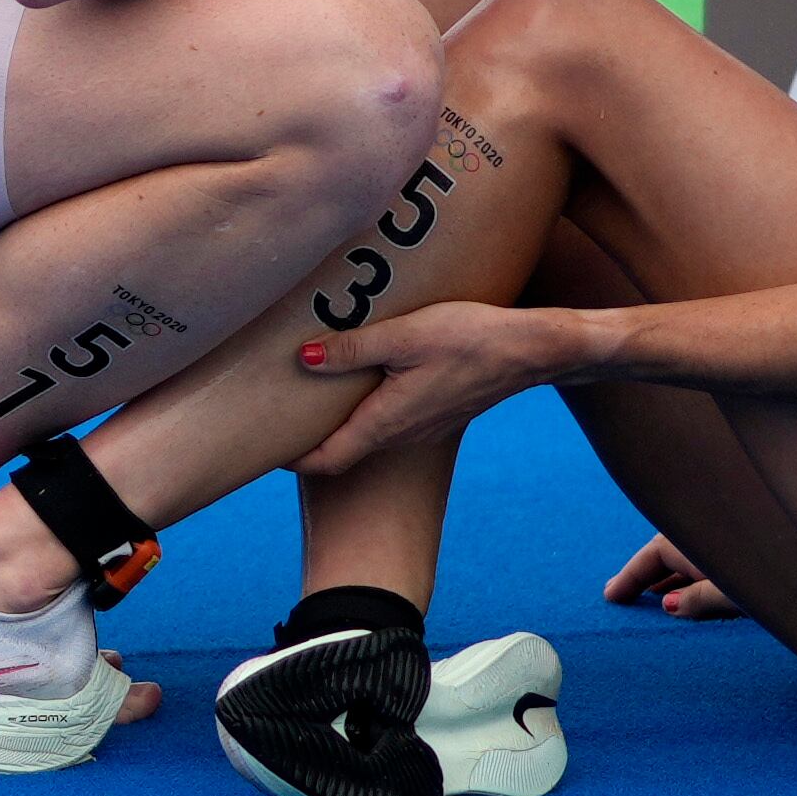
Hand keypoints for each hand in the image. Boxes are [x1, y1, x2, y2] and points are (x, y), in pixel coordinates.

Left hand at [297, 301, 575, 470]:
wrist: (532, 351)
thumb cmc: (468, 339)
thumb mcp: (403, 336)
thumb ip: (352, 348)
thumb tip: (303, 359)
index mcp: (386, 422)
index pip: (327, 458)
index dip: (293, 459)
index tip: (265, 448)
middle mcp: (402, 435)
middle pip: (344, 451)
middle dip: (310, 442)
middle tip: (280, 419)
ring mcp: (423, 427)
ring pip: (368, 437)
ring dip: (340, 425)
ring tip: (314, 398)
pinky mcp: (438, 413)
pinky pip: (391, 422)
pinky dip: (366, 412)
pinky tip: (364, 383)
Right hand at [604, 532, 744, 620]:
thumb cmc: (774, 582)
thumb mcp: (731, 596)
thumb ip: (697, 600)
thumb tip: (668, 604)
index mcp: (699, 543)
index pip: (653, 555)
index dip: (630, 576)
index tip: (610, 596)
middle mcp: (711, 540)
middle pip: (667, 552)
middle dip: (644, 573)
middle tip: (618, 593)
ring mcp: (729, 547)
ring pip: (687, 559)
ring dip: (666, 577)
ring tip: (648, 597)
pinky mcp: (746, 558)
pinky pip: (705, 564)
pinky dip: (687, 578)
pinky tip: (686, 593)